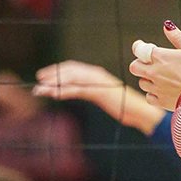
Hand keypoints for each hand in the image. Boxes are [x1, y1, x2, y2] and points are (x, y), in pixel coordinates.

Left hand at [36, 60, 164, 134]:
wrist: (142, 113)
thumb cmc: (126, 107)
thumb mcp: (106, 96)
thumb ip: (93, 91)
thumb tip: (80, 91)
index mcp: (98, 74)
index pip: (74, 67)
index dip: (58, 69)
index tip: (44, 75)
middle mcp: (97, 75)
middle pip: (70, 70)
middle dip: (52, 74)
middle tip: (39, 80)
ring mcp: (98, 83)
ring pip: (71, 79)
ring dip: (53, 84)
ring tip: (40, 89)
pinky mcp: (100, 92)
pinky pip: (77, 90)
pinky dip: (63, 91)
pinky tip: (53, 94)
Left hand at [128, 21, 180, 110]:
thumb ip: (177, 37)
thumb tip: (167, 25)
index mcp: (159, 56)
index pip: (138, 49)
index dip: (139, 46)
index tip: (144, 47)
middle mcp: (153, 72)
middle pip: (134, 67)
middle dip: (140, 64)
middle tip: (150, 64)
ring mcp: (156, 88)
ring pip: (142, 83)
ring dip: (148, 80)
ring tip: (160, 79)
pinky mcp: (161, 101)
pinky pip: (149, 97)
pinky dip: (153, 94)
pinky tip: (162, 92)